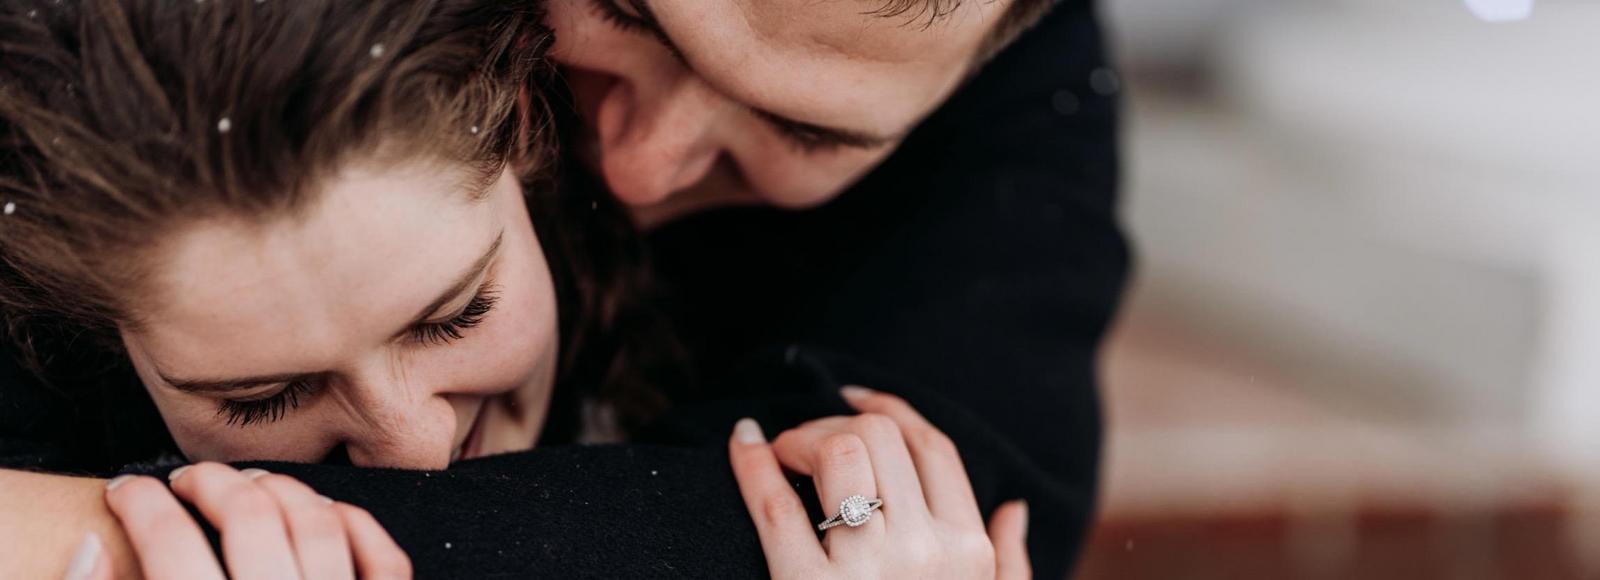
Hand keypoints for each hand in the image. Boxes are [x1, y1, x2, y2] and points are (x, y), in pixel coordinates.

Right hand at [92, 463, 410, 579]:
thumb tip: (88, 543)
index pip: (170, 545)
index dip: (139, 504)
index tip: (126, 488)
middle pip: (251, 517)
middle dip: (210, 481)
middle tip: (186, 479)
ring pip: (320, 524)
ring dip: (281, 492)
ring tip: (249, 488)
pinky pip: (384, 559)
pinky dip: (356, 527)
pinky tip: (324, 517)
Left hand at [728, 386, 1030, 578]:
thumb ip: (1008, 565)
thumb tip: (1013, 508)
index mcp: (968, 552)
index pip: (931, 446)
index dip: (889, 408)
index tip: (853, 397)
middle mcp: (925, 551)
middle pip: (881, 437)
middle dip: (836, 421)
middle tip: (808, 440)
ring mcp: (864, 569)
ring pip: (837, 453)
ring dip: (801, 437)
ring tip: (782, 453)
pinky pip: (774, 505)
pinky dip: (751, 463)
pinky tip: (742, 442)